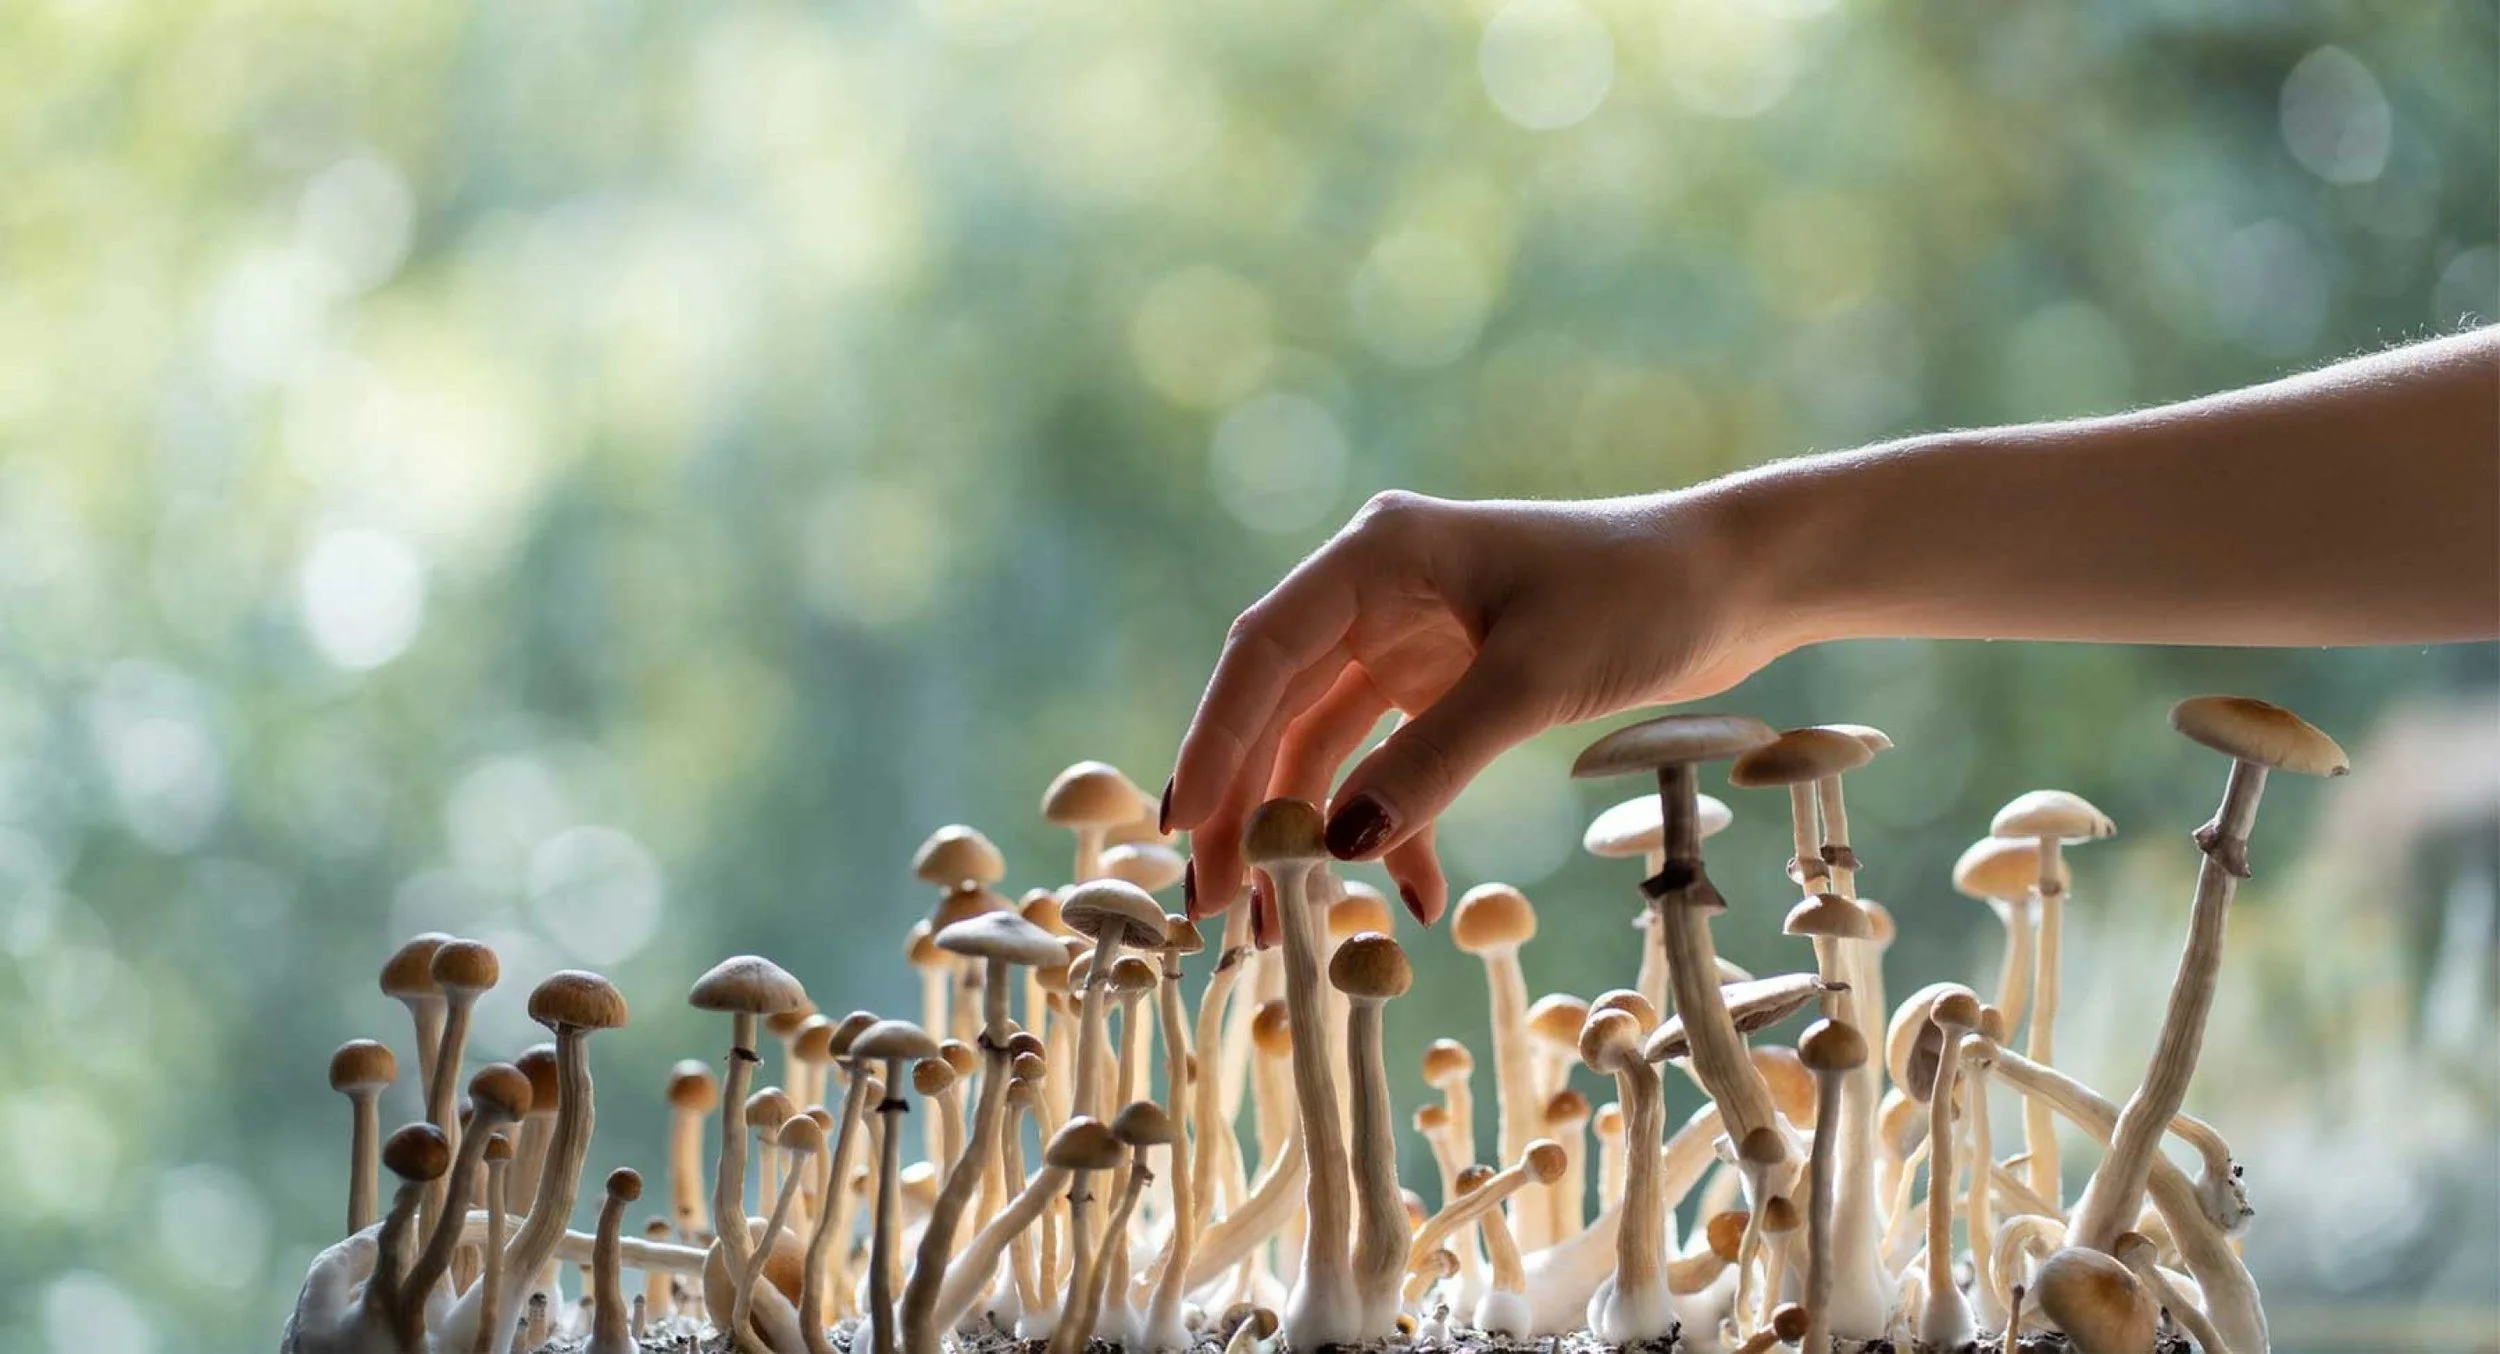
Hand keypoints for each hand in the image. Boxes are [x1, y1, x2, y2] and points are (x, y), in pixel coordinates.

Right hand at [1164, 487, 1800, 940]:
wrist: (1737, 583)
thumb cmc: (1642, 595)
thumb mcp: (1534, 680)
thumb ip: (1433, 762)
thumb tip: (1339, 850)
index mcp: (1378, 557)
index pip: (1264, 654)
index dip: (1213, 742)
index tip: (1185, 828)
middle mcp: (1374, 593)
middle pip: (1276, 707)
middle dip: (1244, 806)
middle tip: (1216, 903)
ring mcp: (1406, 640)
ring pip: (1321, 745)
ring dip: (1305, 831)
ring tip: (1285, 923)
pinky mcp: (1445, 684)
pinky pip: (1389, 764)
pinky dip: (1393, 828)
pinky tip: (1414, 897)